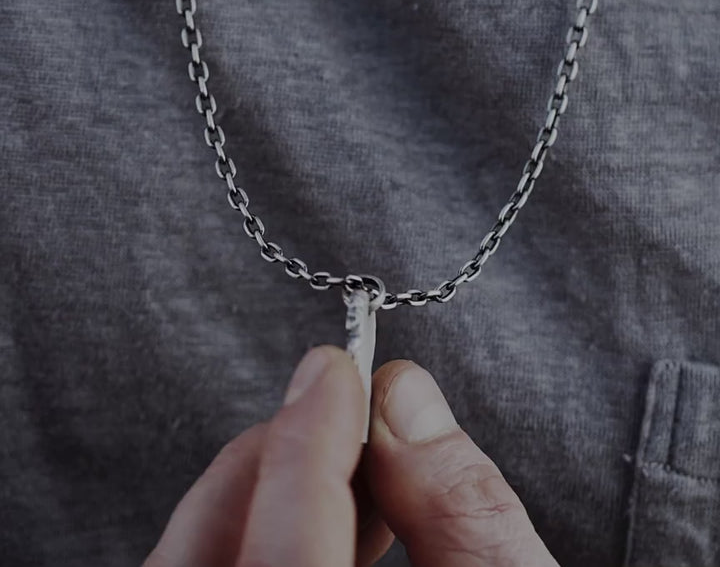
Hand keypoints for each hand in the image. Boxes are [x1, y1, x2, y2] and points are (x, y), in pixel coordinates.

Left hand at [144, 346, 558, 566]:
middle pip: (212, 555)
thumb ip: (468, 512)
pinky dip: (252, 529)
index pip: (292, 551)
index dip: (313, 442)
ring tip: (337, 456)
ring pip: (195, 562)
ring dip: (260, 492)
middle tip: (328, 404)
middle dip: (271, 459)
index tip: (338, 365)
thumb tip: (406, 394)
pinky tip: (314, 516)